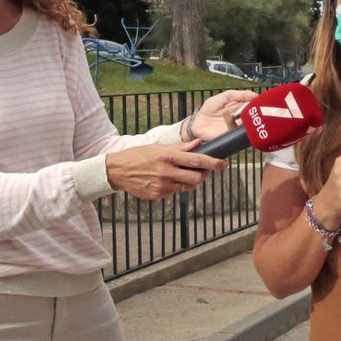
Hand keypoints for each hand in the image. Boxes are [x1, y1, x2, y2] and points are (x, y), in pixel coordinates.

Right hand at [105, 141, 225, 199]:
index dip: (213, 163)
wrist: (117, 171)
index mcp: (167, 156)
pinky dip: (176, 186)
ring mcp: (161, 185)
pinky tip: (167, 179)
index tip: (223, 164)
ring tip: (184, 173)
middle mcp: (165, 171)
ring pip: (187, 186)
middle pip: (196, 178)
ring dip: (191, 181)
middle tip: (205, 170)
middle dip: (204, 175)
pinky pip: (174, 192)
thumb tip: (198, 144)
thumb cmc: (138, 156)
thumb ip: (180, 147)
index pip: (196, 161)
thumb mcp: (158, 147)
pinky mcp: (157, 195)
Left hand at [188, 90, 258, 140]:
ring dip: (247, 118)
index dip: (260, 103)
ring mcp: (237, 127)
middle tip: (257, 107)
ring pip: (249, 125)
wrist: (198, 121)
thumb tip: (256, 95)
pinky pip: (235, 129)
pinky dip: (231, 121)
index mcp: (243, 107)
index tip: (263, 100)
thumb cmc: (210, 108)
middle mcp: (243, 118)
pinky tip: (226, 114)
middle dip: (257, 112)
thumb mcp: (226, 96)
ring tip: (242, 111)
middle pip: (256, 117)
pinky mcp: (230, 134)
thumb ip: (240, 94)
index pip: (256, 106)